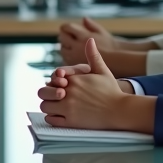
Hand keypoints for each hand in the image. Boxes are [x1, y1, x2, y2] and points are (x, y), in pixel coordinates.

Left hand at [37, 38, 152, 131]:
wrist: (120, 110)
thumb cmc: (112, 90)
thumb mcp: (102, 70)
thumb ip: (93, 55)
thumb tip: (90, 40)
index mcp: (74, 80)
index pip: (52, 78)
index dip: (54, 81)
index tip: (60, 85)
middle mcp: (69, 93)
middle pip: (43, 92)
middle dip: (46, 93)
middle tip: (54, 96)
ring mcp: (68, 108)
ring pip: (45, 106)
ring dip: (48, 105)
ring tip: (56, 106)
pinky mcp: (71, 122)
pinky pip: (51, 120)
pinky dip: (52, 117)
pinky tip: (60, 115)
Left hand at [58, 17, 118, 63]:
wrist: (115, 62)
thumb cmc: (109, 46)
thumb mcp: (102, 32)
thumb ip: (91, 25)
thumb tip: (84, 19)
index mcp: (83, 36)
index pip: (67, 28)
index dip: (66, 27)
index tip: (68, 28)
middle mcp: (77, 47)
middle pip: (62, 38)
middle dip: (64, 36)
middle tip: (67, 36)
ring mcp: (75, 57)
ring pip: (63, 50)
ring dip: (65, 46)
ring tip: (70, 45)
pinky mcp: (76, 66)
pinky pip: (67, 59)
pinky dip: (68, 56)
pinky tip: (74, 55)